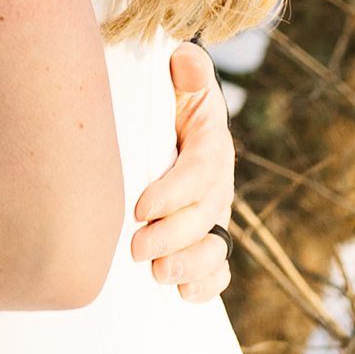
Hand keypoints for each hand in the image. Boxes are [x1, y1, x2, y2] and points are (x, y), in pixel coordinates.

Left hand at [130, 39, 235, 300]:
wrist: (163, 125)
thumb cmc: (166, 100)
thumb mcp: (177, 78)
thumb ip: (186, 69)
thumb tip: (185, 58)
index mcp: (211, 145)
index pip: (202, 171)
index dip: (175, 192)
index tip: (141, 208)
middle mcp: (217, 184)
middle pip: (206, 216)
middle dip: (173, 237)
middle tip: (137, 249)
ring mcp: (214, 216)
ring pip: (215, 249)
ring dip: (189, 267)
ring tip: (158, 275)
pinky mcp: (205, 241)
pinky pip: (217, 270)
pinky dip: (205, 286)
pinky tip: (184, 294)